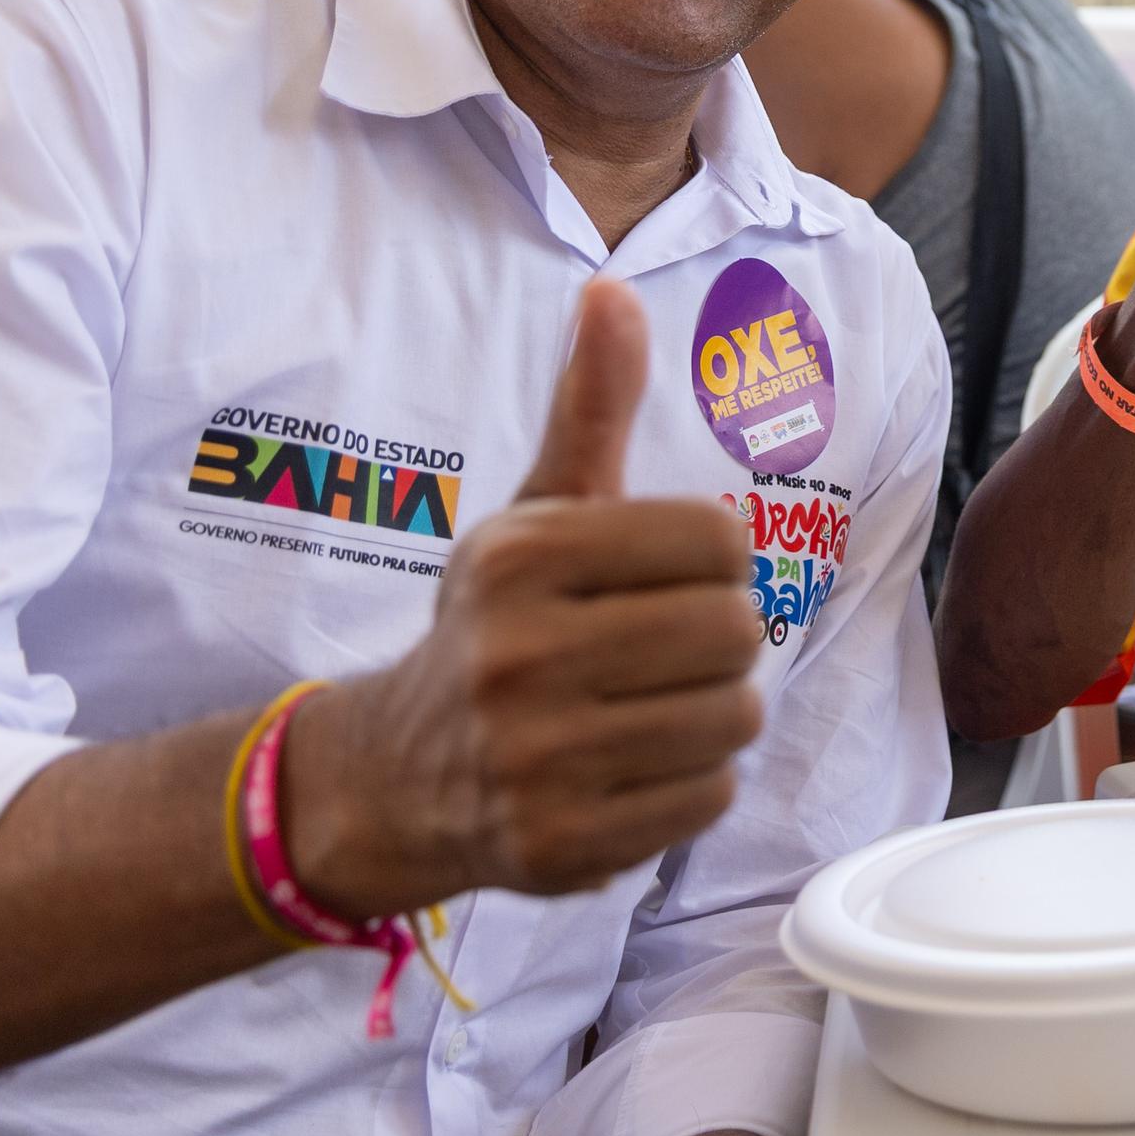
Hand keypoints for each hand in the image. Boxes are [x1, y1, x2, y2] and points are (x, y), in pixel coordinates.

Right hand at [293, 280, 768, 916]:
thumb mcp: (534, 513)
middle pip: (737, 632)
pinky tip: (631, 771)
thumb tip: (613, 290)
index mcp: (521, 557)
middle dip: (717, 641)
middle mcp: (520, 656)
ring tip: (646, 710)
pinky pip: (707, 799)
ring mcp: (538, 759)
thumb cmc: (496, 625)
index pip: (719, 539)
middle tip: (661, 653)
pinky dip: (690, 786)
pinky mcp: (562, 844)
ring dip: (711, 715)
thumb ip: (588, 407)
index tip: (661, 579)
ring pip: (734, 719)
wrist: (398, 776)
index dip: (712, 561)